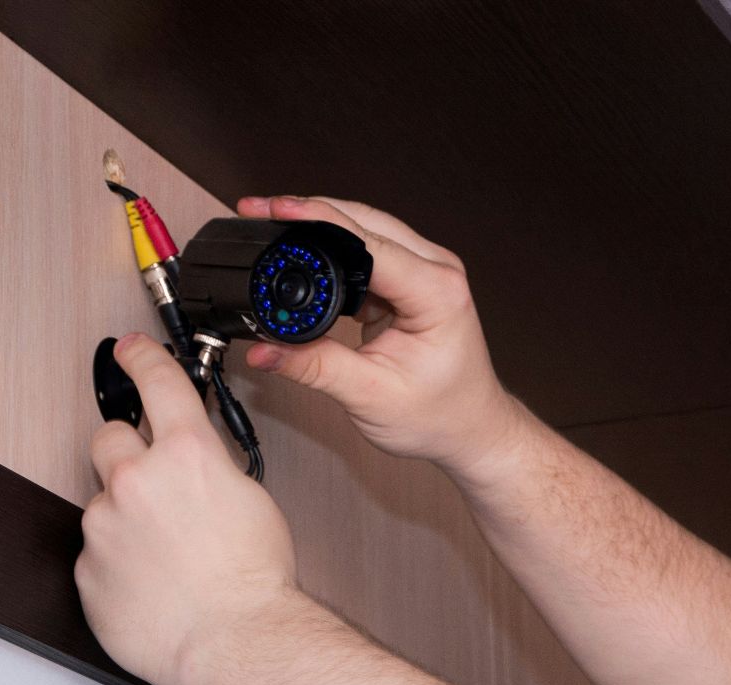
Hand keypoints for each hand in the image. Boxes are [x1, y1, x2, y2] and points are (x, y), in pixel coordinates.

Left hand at [76, 332, 301, 684]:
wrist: (234, 641)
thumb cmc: (253, 581)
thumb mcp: (251, 499)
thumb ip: (210, 469)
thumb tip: (194, 464)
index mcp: (186, 455)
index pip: (157, 383)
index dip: (141, 358)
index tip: (130, 350)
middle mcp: (136, 480)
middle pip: (109, 438)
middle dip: (128, 452)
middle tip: (155, 482)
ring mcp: (104, 525)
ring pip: (103, 502)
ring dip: (126, 517)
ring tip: (167, 556)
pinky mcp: (86, 568)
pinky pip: (97, 553)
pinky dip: (119, 563)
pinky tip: (153, 583)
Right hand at [235, 195, 520, 468]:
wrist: (470, 429)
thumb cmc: (440, 415)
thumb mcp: (370, 396)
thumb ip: (313, 368)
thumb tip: (264, 350)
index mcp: (438, 293)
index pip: (369, 244)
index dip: (318, 221)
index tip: (276, 209)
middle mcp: (438, 272)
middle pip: (365, 223)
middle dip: (310, 213)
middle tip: (260, 210)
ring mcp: (426, 272)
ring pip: (364, 231)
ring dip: (319, 229)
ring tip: (272, 227)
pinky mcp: (410, 281)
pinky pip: (366, 253)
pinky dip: (332, 253)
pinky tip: (303, 258)